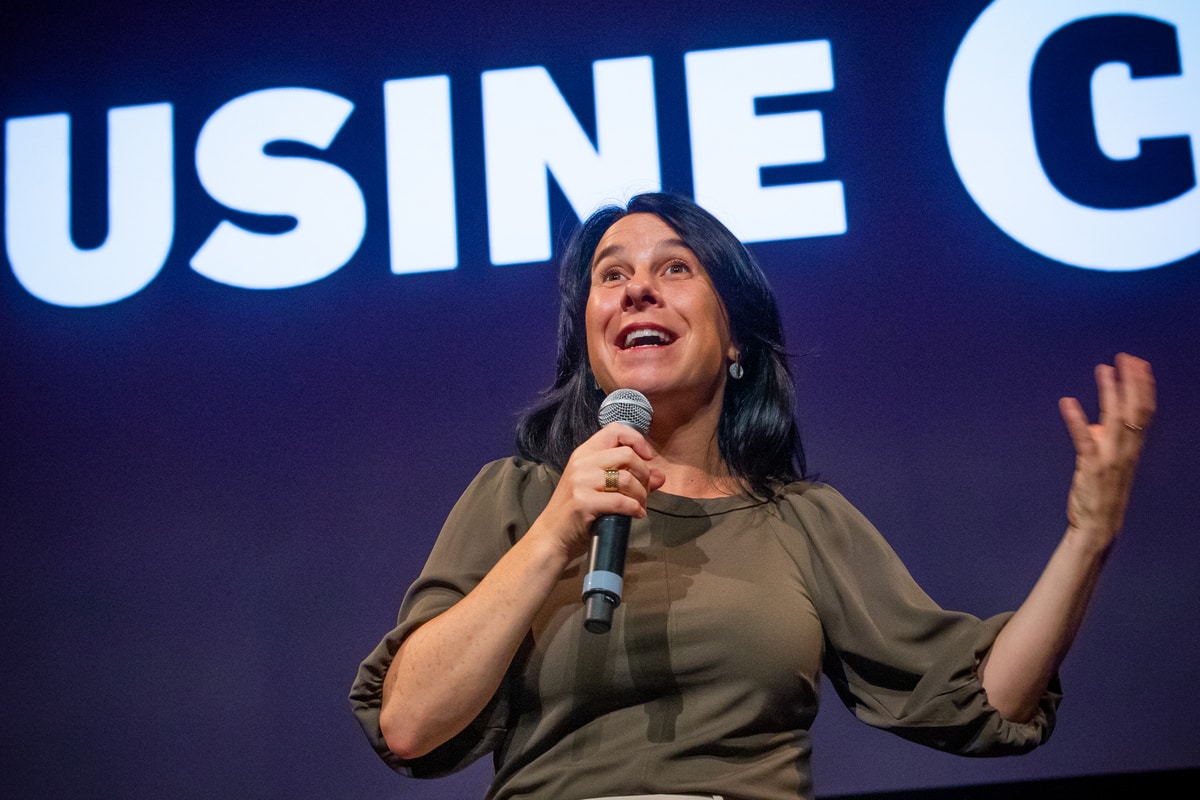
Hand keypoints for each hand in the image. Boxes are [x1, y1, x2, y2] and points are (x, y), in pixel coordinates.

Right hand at [532, 423, 666, 559]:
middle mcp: (581, 462)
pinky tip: (635, 514)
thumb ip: (631, 478)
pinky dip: (634, 508)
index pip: (614, 430)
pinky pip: (621, 501)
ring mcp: (580, 482)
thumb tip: (661, 476)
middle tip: (644, 491)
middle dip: (644, 474)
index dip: (636, 440)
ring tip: (639, 505)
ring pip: (627, 478)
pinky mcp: (583, 502)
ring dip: (641, 495)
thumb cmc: (578, 511)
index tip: (647, 458)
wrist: (552, 535)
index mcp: (584, 453)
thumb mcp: (601, 488)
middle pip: (627, 455)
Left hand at [1058, 353, 1155, 549]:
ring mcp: (1110, 459)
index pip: (1144, 411)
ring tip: (1103, 369)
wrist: (1098, 526)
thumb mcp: (1104, 462)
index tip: (1138, 363)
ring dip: (1109, 392)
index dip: (1143, 386)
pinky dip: (1077, 420)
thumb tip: (1095, 422)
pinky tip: (1067, 402)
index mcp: (1132, 448)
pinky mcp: (1092, 468)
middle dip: (1132, 381)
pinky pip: (1085, 440)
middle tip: (1126, 357)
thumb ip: (1102, 441)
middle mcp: (1126, 450)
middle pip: (1136, 410)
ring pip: (1115, 420)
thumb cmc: (1101, 493)